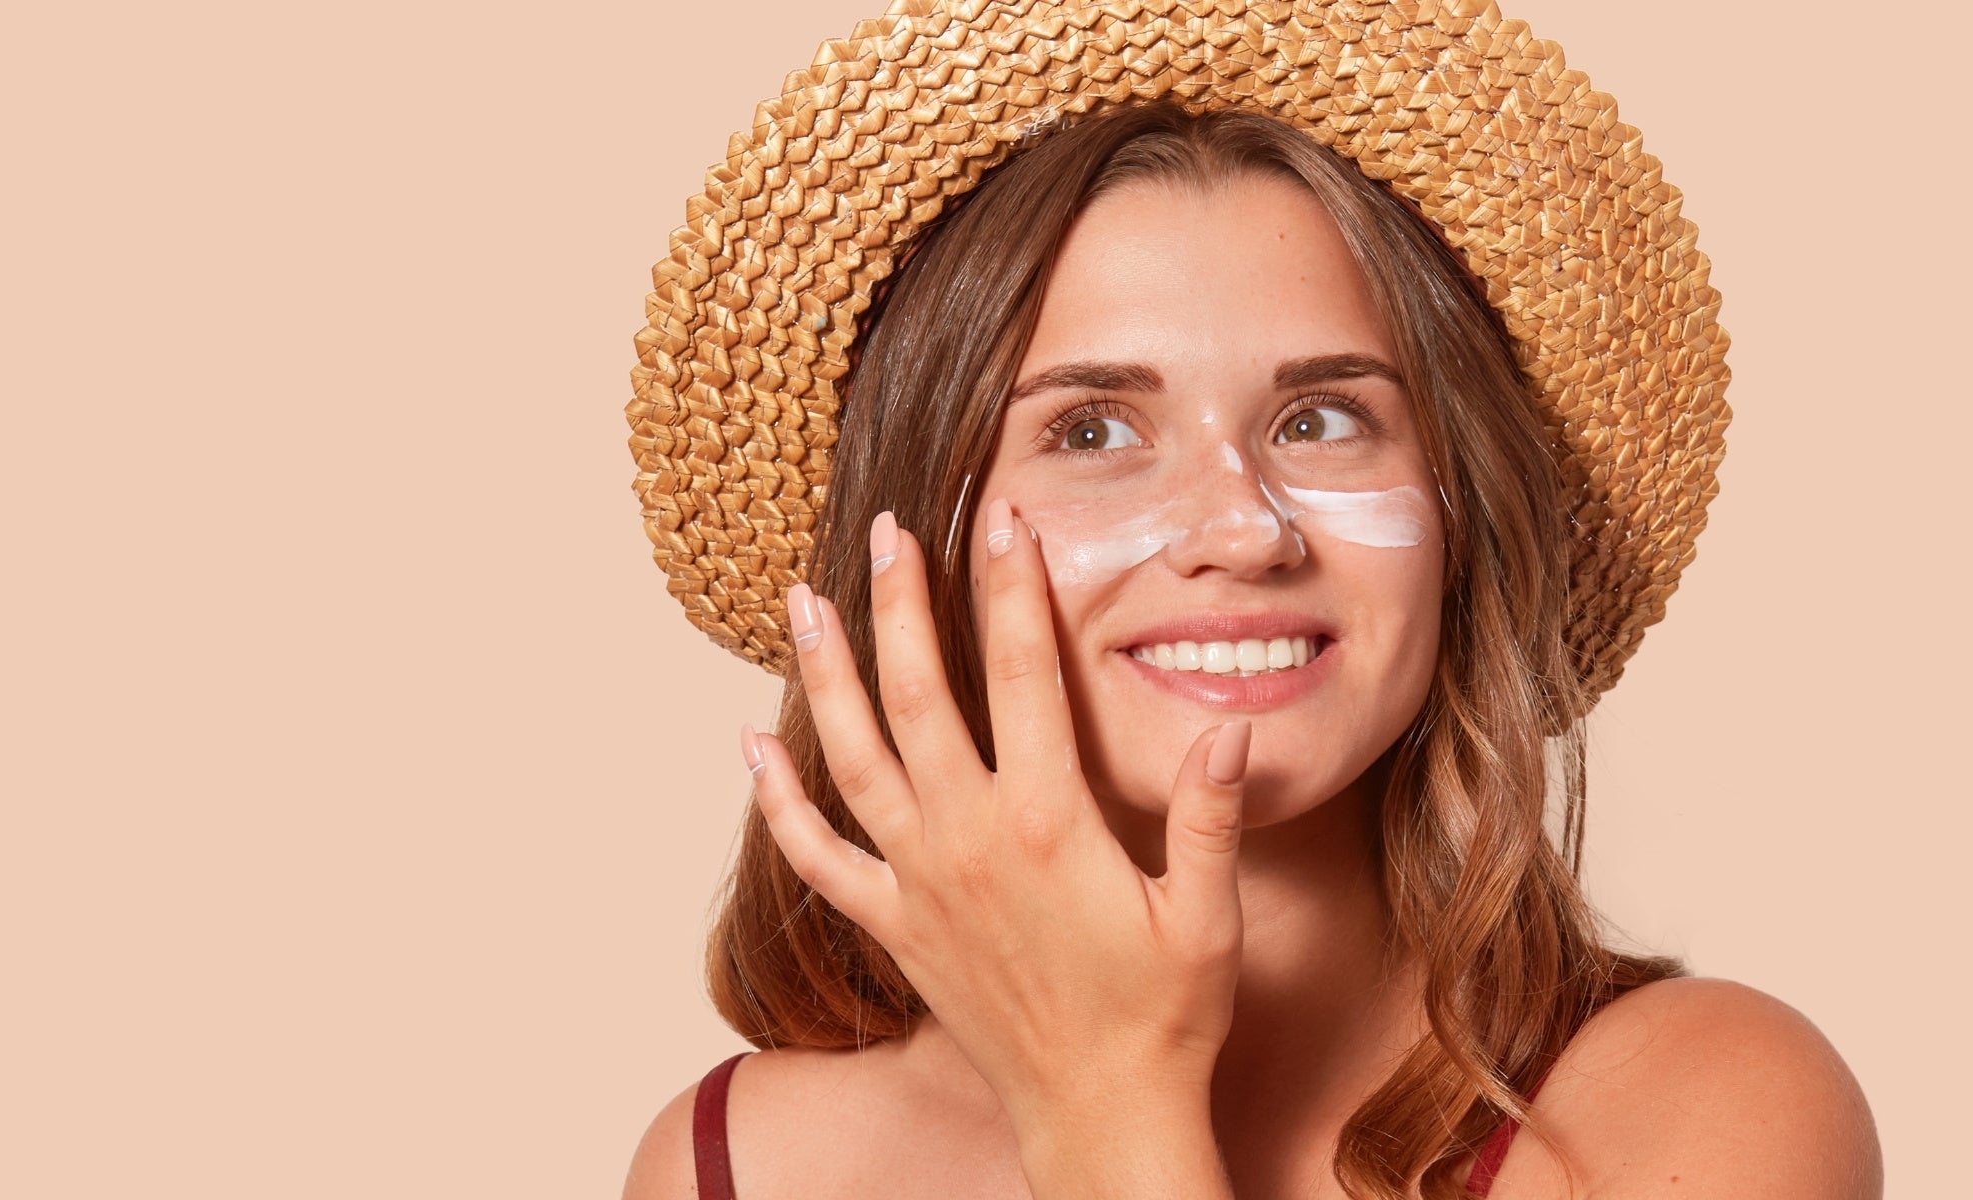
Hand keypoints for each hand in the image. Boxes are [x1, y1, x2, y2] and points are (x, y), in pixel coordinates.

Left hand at [743, 497, 1249, 1123]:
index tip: (1001, 518)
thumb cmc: (1163, 1016)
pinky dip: (779, 802)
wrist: (1099, 1114)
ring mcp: (919, 882)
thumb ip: (1208, 816)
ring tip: (804, 603)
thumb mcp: (1209, 916)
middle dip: (901, 601)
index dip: (1011, 588)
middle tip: (887, 529)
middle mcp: (969, 840)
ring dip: (825, 675)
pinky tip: (750, 750)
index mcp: (1049, 822)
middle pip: (919, 693)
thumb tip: (1230, 724)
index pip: (1023, 674)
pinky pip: (817, 856)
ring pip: (853, 757)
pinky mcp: (893, 926)